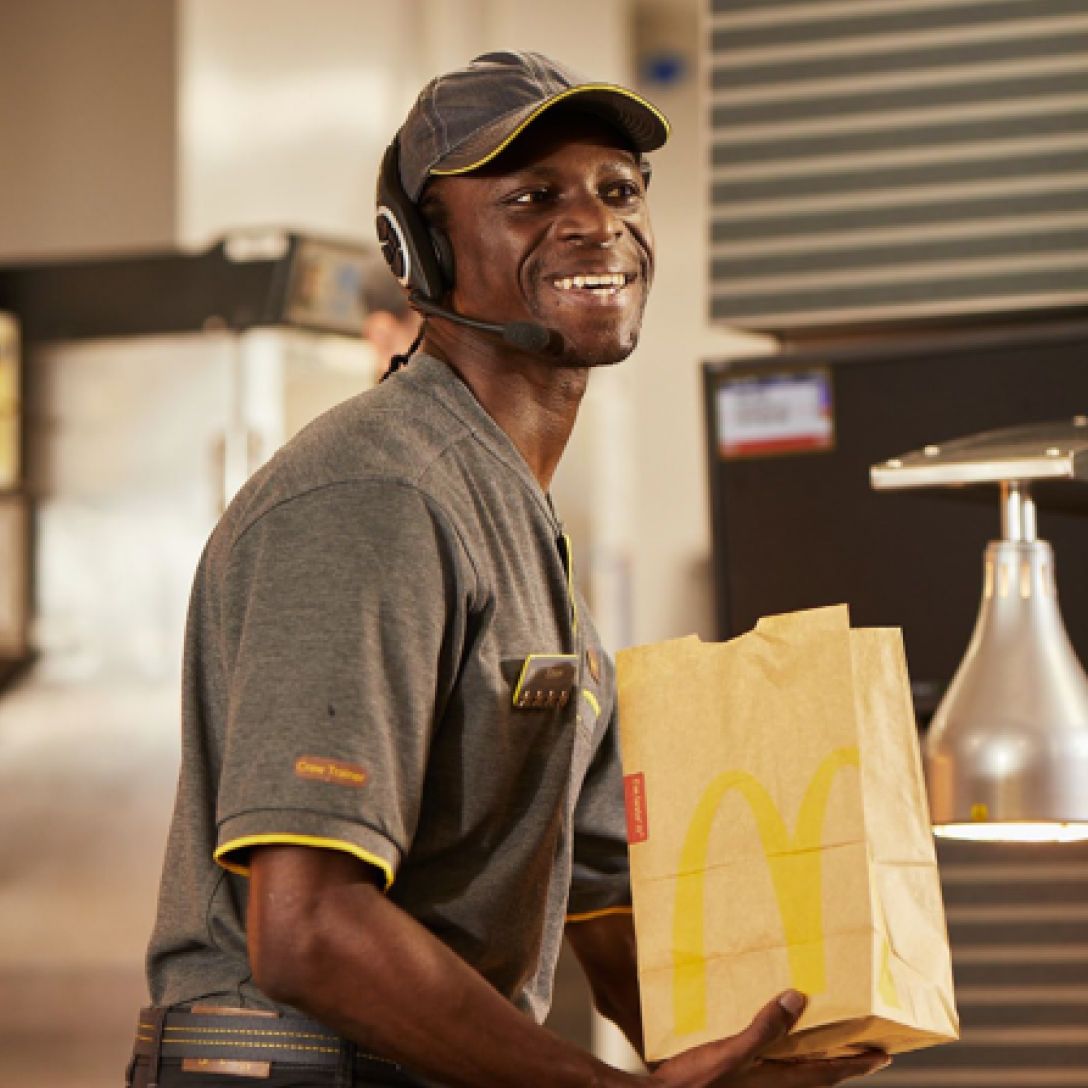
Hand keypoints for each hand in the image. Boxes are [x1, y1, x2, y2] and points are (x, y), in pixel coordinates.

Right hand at [645, 991, 889, 1087]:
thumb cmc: (697, 1083)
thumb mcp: (732, 1053)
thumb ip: (765, 1029)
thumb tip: (797, 999)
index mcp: (778, 1082)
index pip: (827, 1072)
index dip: (856, 1063)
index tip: (884, 1054)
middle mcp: (772, 1087)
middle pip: (817, 1076)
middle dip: (841, 1062)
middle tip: (863, 1048)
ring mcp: (755, 1086)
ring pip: (796, 1073)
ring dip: (814, 1060)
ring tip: (824, 1041)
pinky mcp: (738, 1082)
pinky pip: (774, 1069)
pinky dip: (785, 1057)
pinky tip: (773, 1043)